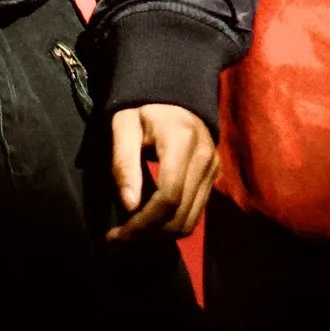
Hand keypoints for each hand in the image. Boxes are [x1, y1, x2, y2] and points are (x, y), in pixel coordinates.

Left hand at [107, 103, 218, 241]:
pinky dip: (170, 224)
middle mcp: (204, 159)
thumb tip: (128, 206)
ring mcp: (213, 169)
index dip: (142, 222)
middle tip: (118, 238)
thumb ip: (124, 163)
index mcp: (182, 142)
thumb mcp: (123, 126)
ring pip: (189, 220)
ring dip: (159, 234)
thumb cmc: (142, 107)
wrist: (174, 92)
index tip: (115, 234)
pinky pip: (194, 212)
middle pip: (179, 215)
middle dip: (147, 234)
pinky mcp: (213, 177)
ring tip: (131, 232)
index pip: (168, 197)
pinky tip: (148, 221)